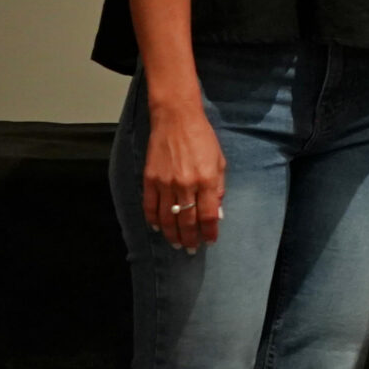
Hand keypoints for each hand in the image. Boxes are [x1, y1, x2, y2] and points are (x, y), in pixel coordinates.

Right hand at [142, 104, 225, 251]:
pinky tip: (158, 227)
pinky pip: (150, 206)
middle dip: (190, 238)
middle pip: (187, 221)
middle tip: (190, 249)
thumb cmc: (202, 138)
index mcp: (206, 180)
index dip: (209, 232)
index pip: (208, 215)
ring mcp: (165, 183)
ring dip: (172, 234)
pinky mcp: (149, 179)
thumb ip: (218, 187)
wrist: (176, 119)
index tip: (210, 241)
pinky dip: (153, 219)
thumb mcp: (219, 161)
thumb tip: (216, 212)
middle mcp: (185, 184)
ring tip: (176, 244)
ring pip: (168, 218)